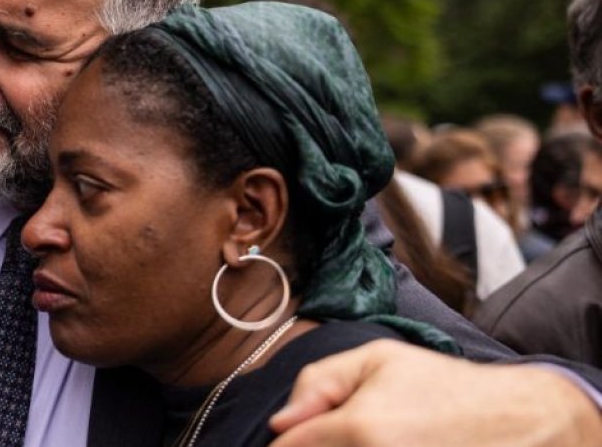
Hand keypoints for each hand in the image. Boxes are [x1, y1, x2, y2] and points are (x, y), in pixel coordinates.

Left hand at [269, 339, 601, 445]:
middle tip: (343, 436)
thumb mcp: (379, 360)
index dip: (287, 443)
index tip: (300, 436)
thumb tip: (280, 423)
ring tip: (376, 441)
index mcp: (359, 428)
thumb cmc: (446, 389)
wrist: (520, 423)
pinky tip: (395, 445)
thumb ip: (318, 383)